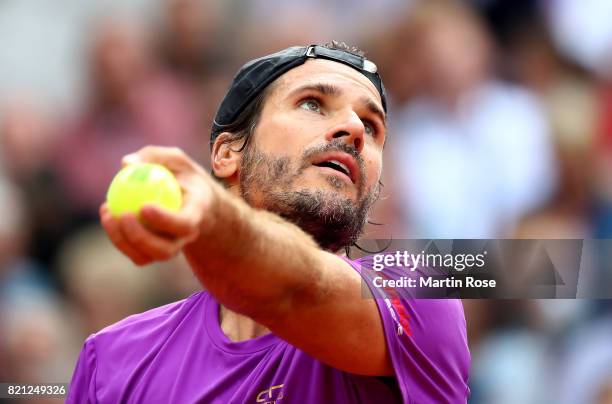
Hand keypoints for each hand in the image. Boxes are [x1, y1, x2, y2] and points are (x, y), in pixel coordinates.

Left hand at [100, 146, 214, 265]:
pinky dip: (116, 237)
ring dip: (122, 239)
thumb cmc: (182, 175)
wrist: (194, 202)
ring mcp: (170, 248)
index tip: (143, 207)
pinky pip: (133, 253)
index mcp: (197, 215)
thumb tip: (126, 164)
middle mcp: (185, 238)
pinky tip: (107, 214)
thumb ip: (153, 156)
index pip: (184, 225)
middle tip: (123, 215)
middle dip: (140, 237)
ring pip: (146, 256)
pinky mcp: (153, 253)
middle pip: (165, 250)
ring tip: (107, 212)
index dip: (165, 220)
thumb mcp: (174, 159)